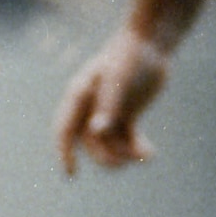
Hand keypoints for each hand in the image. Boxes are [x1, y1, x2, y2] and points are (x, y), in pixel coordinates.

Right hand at [55, 29, 169, 174]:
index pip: (63, 130)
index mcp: (79, 96)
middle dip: (105, 156)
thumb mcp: (119, 79)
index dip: (64, 153)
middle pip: (89, 143)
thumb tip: (96, 131)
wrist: (151, 42)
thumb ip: (108, 105)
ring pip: (109, 144)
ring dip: (124, 154)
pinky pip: (126, 139)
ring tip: (146, 154)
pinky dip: (136, 149)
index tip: (71, 173)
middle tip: (126, 161)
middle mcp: (89, 107)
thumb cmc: (130, 56)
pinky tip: (150, 153)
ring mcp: (107, 111)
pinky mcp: (125, 114)